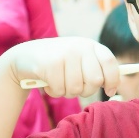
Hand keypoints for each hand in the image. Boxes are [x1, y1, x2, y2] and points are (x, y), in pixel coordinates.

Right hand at [6, 37, 120, 97]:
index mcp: (89, 45)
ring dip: (66, 92)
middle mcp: (79, 46)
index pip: (109, 62)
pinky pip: (60, 90)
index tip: (109, 92)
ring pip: (76, 89)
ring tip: (59, 82)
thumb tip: (114, 91)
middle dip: (85, 90)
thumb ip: (96, 70)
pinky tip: (48, 81)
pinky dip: (54, 91)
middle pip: (95, 80)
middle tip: (75, 86)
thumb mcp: (78, 61)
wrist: (25, 57)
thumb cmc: (57, 64)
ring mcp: (64, 54)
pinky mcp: (50, 64)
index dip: (113, 80)